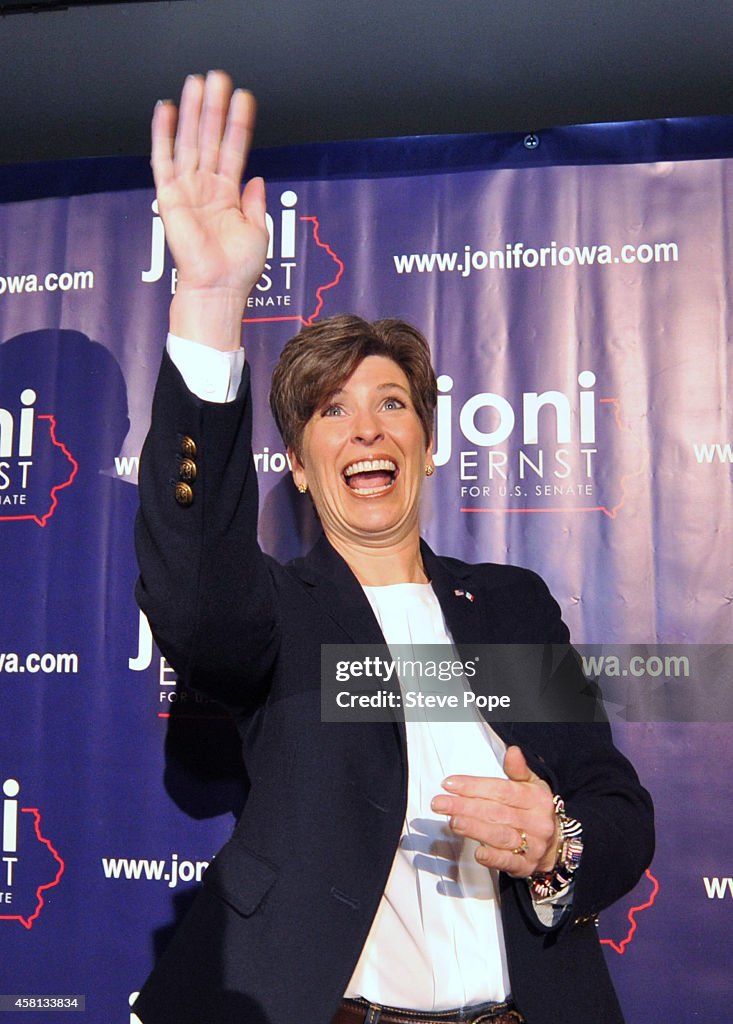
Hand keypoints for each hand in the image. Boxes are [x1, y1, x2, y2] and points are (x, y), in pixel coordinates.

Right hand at [151, 70, 269, 348]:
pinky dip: (163, 133)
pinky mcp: (170, 197)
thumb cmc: (238, 269)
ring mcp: (188, 190)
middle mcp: (207, 188)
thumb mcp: (258, 231)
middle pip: (210, 137)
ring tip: (197, 82)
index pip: (234, 149)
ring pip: (189, 141)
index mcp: (229, 195)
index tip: (243, 97)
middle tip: (217, 76)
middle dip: (213, 107)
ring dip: (193, 111)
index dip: (239, 123)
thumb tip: (257, 178)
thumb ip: (256, 203)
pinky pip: (164, 159)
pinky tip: (166, 109)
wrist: (218, 288)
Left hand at [430, 745, 559, 877]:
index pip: (502, 790)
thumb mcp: (532, 786)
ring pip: (500, 836)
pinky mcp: (526, 866)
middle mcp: (535, 822)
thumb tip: (513, 751)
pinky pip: (509, 862)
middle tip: (440, 803)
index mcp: (535, 799)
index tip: (450, 784)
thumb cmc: (536, 810)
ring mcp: (532, 845)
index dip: (474, 786)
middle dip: (465, 807)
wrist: (557, 845)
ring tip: (453, 822)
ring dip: (474, 829)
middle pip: (496, 812)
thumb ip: (518, 770)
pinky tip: (478, 852)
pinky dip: (493, 858)